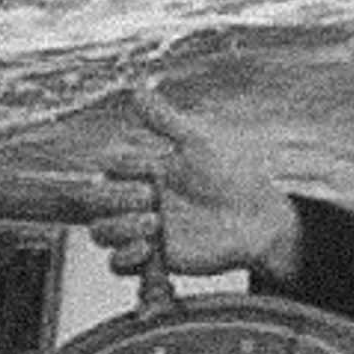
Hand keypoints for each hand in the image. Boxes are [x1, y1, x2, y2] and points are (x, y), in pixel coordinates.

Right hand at [89, 86, 301, 280]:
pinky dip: (125, 257)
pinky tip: (150, 248)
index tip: (152, 170)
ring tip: (155, 225)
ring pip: (100, 232)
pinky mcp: (155, 257)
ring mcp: (146, 229)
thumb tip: (135, 89)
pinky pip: (117, 264)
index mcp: (149, 168)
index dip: (123, 168)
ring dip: (118, 228)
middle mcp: (142, 198)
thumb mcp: (201, 142)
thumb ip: (166, 120)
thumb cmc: (236, 175)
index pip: (109, 165)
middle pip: (94, 199)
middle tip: (151, 198)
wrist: (259, 219)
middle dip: (114, 198)